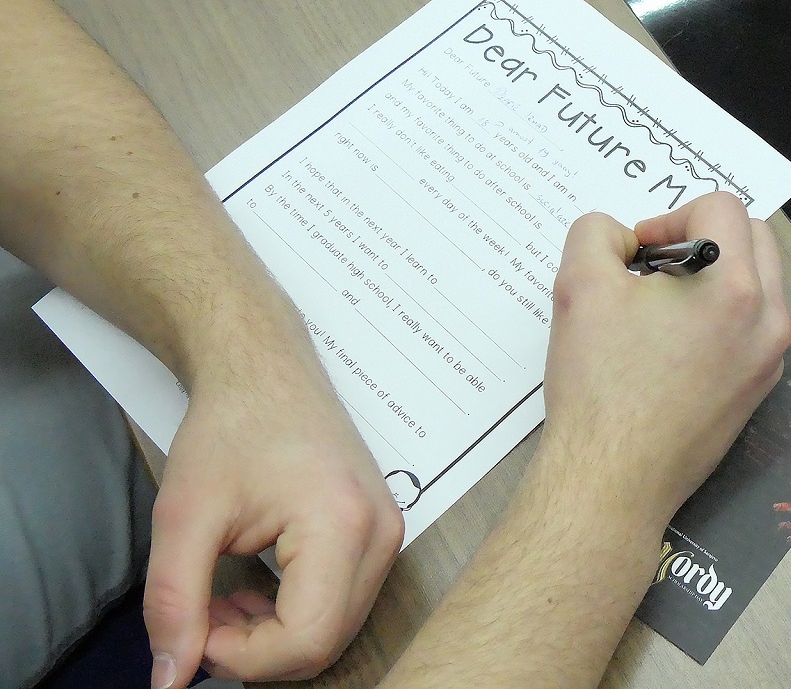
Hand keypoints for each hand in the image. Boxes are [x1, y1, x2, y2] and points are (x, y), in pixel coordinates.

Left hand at [144, 342, 403, 686]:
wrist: (266, 367)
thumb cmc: (232, 424)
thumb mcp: (184, 515)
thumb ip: (174, 604)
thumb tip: (170, 679)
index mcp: (342, 525)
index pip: (307, 639)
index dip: (242, 656)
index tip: (199, 626)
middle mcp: (380, 533)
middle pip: (327, 643)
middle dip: (257, 650)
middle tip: (205, 615)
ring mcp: (387, 532)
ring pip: (336, 631)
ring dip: (274, 636)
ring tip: (225, 600)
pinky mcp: (378, 531)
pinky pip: (342, 604)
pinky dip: (294, 616)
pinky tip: (258, 589)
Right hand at [538, 192, 789, 527]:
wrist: (611, 480)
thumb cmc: (599, 386)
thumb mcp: (579, 285)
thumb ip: (596, 233)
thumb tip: (622, 239)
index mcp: (736, 287)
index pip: (722, 208)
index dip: (670, 216)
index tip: (637, 253)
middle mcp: (768, 321)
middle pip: (753, 238)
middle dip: (702, 238)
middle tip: (651, 271)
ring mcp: (769, 360)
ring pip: (756, 284)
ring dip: (713, 276)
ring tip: (658, 308)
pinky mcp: (758, 391)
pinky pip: (750, 329)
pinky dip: (718, 318)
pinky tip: (668, 347)